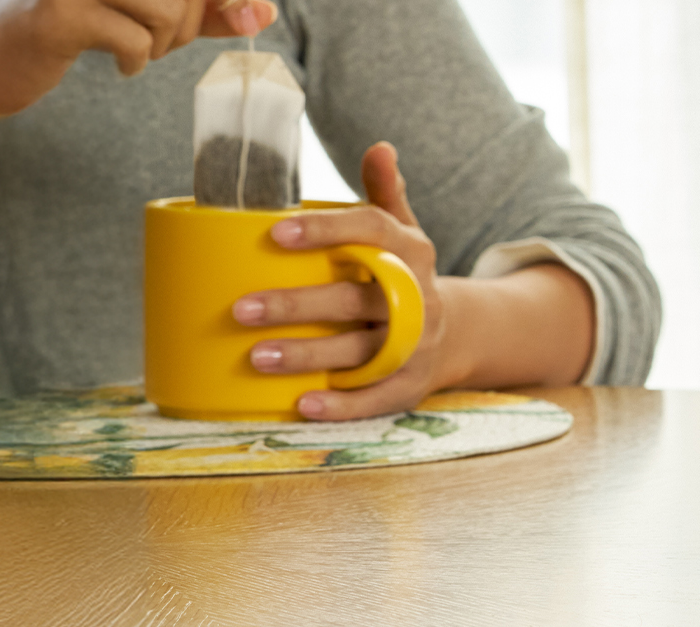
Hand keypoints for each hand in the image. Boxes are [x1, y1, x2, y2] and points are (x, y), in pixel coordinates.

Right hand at [0, 0, 276, 118]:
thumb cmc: (64, 27)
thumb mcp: (140, 11)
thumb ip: (200, 9)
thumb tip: (262, 12)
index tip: (249, 9)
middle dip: (191, 22)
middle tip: (160, 43)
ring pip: (167, 9)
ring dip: (164, 43)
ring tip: (139, 52)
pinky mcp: (59, 11)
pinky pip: (135, 40)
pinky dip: (137, 61)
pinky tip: (120, 66)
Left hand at [232, 142, 466, 420]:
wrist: (458, 332)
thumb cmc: (405, 275)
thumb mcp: (404, 232)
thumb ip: (385, 194)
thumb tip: (379, 147)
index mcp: (411, 251)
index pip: (372, 231)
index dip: (325, 230)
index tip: (276, 233)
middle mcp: (418, 297)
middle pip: (353, 300)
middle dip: (296, 306)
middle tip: (241, 309)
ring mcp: (417, 344)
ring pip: (359, 352)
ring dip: (308, 357)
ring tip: (256, 357)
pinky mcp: (411, 386)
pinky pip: (376, 399)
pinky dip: (341, 405)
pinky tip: (300, 406)